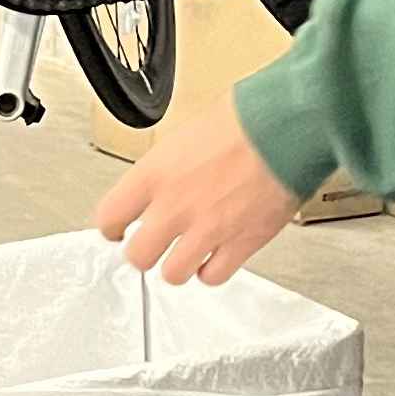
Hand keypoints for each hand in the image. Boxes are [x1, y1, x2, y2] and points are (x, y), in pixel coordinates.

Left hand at [94, 103, 298, 286]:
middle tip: (151, 246)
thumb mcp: (186, 134)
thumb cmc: (244, 119)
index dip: (112, 227)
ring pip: (173, 274)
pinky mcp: (240, 244)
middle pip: (138, 256)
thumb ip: (166, 168)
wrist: (285, 127)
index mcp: (155, 174)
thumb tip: (163, 182)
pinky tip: (214, 259)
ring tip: (185, 255)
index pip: (110, 216)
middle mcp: (175, 207)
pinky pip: (213, 277)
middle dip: (143, 253)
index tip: (118, 230)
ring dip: (177, 266)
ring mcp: (207, 230)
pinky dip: (211, 272)